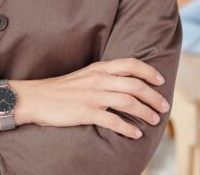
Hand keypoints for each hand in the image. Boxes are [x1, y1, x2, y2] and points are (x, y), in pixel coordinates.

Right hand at [13, 58, 169, 139]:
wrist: (35, 98)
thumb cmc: (60, 89)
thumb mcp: (84, 75)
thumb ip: (103, 77)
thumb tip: (124, 84)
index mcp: (99, 69)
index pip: (131, 64)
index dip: (149, 71)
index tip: (160, 81)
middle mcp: (99, 80)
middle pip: (135, 85)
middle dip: (153, 96)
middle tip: (164, 106)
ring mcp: (93, 96)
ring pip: (128, 102)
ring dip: (145, 112)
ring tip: (155, 120)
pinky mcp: (86, 112)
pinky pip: (113, 120)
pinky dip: (128, 128)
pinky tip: (135, 134)